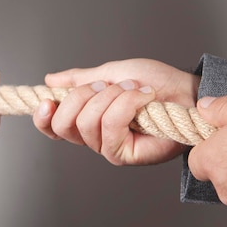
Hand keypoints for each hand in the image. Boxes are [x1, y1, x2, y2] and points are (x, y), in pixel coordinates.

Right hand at [33, 59, 199, 164]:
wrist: (184, 89)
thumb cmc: (153, 81)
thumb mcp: (110, 72)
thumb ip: (79, 78)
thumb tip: (49, 79)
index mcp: (84, 118)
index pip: (51, 126)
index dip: (43, 116)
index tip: (47, 99)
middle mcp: (92, 136)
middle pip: (64, 124)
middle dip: (83, 96)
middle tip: (107, 84)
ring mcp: (107, 147)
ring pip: (86, 122)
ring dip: (111, 96)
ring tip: (133, 89)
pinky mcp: (124, 154)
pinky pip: (110, 128)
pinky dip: (125, 104)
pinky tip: (143, 97)